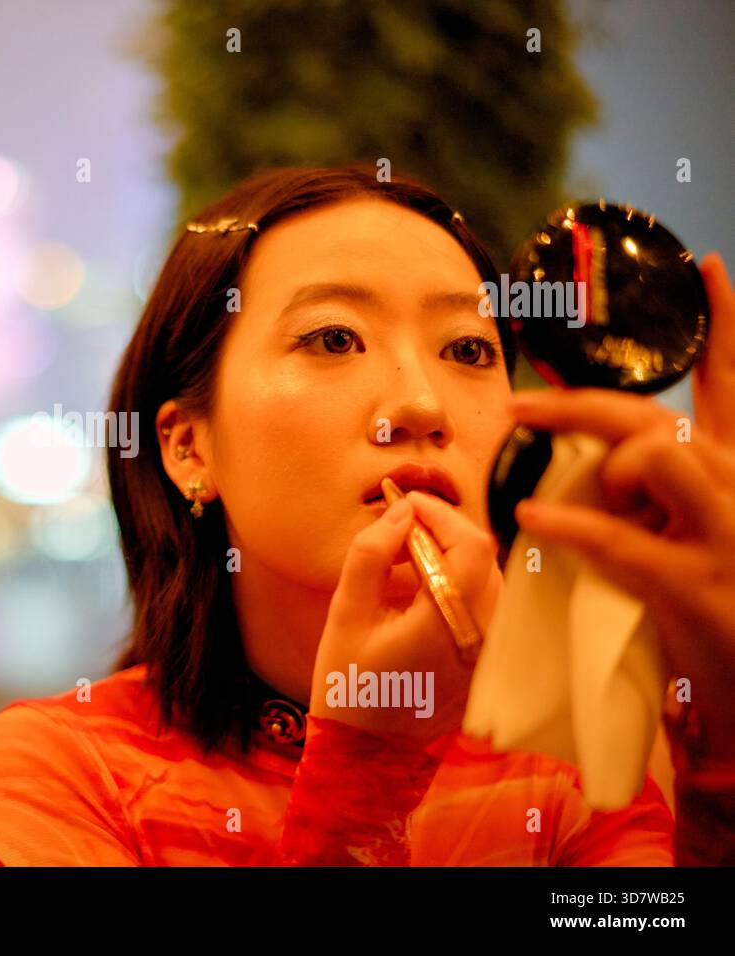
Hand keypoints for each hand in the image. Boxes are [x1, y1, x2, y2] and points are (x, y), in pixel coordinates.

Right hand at [309, 490, 503, 741]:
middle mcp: (480, 638)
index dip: (440, 514)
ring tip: (406, 563)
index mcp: (444, 624)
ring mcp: (490, 654)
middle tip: (399, 529)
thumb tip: (400, 512)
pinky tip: (422, 594)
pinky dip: (461, 586)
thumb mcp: (345, 614)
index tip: (405, 503)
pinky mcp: (489, 664)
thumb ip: (371, 555)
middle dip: (444, 531)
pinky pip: (489, 607)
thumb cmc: (347, 684)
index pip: (470, 546)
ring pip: (491, 579)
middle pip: (485, 557)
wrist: (365, 753)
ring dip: (453, 558)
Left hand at [507, 252, 734, 759]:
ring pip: (656, 457)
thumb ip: (662, 488)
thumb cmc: (715, 611)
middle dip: (581, 406)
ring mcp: (726, 537)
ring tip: (577, 506)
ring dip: (604, 473)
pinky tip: (534, 517)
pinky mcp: (697, 587)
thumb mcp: (698, 533)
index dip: (724, 325)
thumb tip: (599, 452)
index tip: (706, 266)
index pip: (730, 385)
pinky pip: (622, 539)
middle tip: (518, 406)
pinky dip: (569, 525)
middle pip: (657, 420)